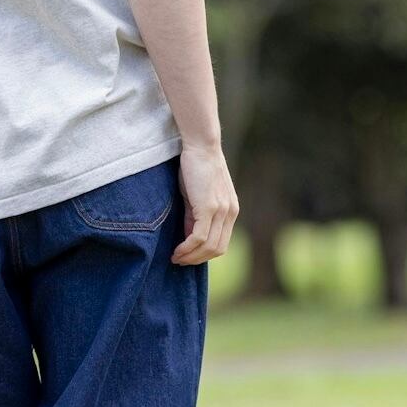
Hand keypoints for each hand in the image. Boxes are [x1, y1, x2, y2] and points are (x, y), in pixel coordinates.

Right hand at [171, 143, 238, 265]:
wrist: (201, 145)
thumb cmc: (196, 165)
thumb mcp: (198, 194)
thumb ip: (196, 215)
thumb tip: (189, 237)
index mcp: (230, 210)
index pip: (221, 242)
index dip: (204, 254)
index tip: (187, 256)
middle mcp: (230, 213)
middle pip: (217, 249)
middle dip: (197, 260)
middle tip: (179, 260)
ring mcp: (221, 211)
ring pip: (209, 246)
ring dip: (191, 256)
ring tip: (175, 258)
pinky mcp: (209, 208)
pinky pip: (199, 237)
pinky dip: (187, 248)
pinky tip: (176, 250)